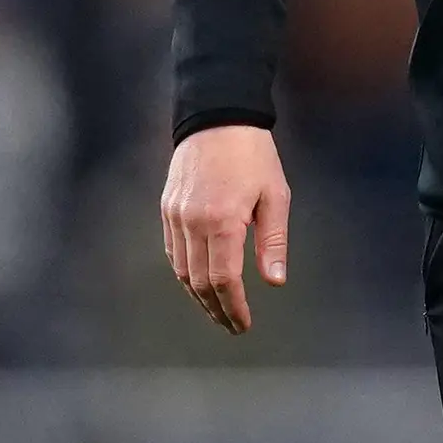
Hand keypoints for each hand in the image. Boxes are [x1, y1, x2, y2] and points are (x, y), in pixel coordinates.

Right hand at [162, 124, 290, 334]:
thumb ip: (273, 241)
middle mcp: (193, 223)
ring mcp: (176, 216)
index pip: (224, 280)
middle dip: (216, 309)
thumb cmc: (253, 155)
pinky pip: (172, 251)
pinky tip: (198, 283)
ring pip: (181, 271)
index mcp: (223, 221)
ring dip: (198, 296)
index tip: (243, 324)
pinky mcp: (167, 208)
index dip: (233, 308)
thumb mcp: (275, 195)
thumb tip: (275, 281)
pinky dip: (184, 273)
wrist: (217, 117)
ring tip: (217, 311)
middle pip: (199, 282)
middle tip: (233, 326)